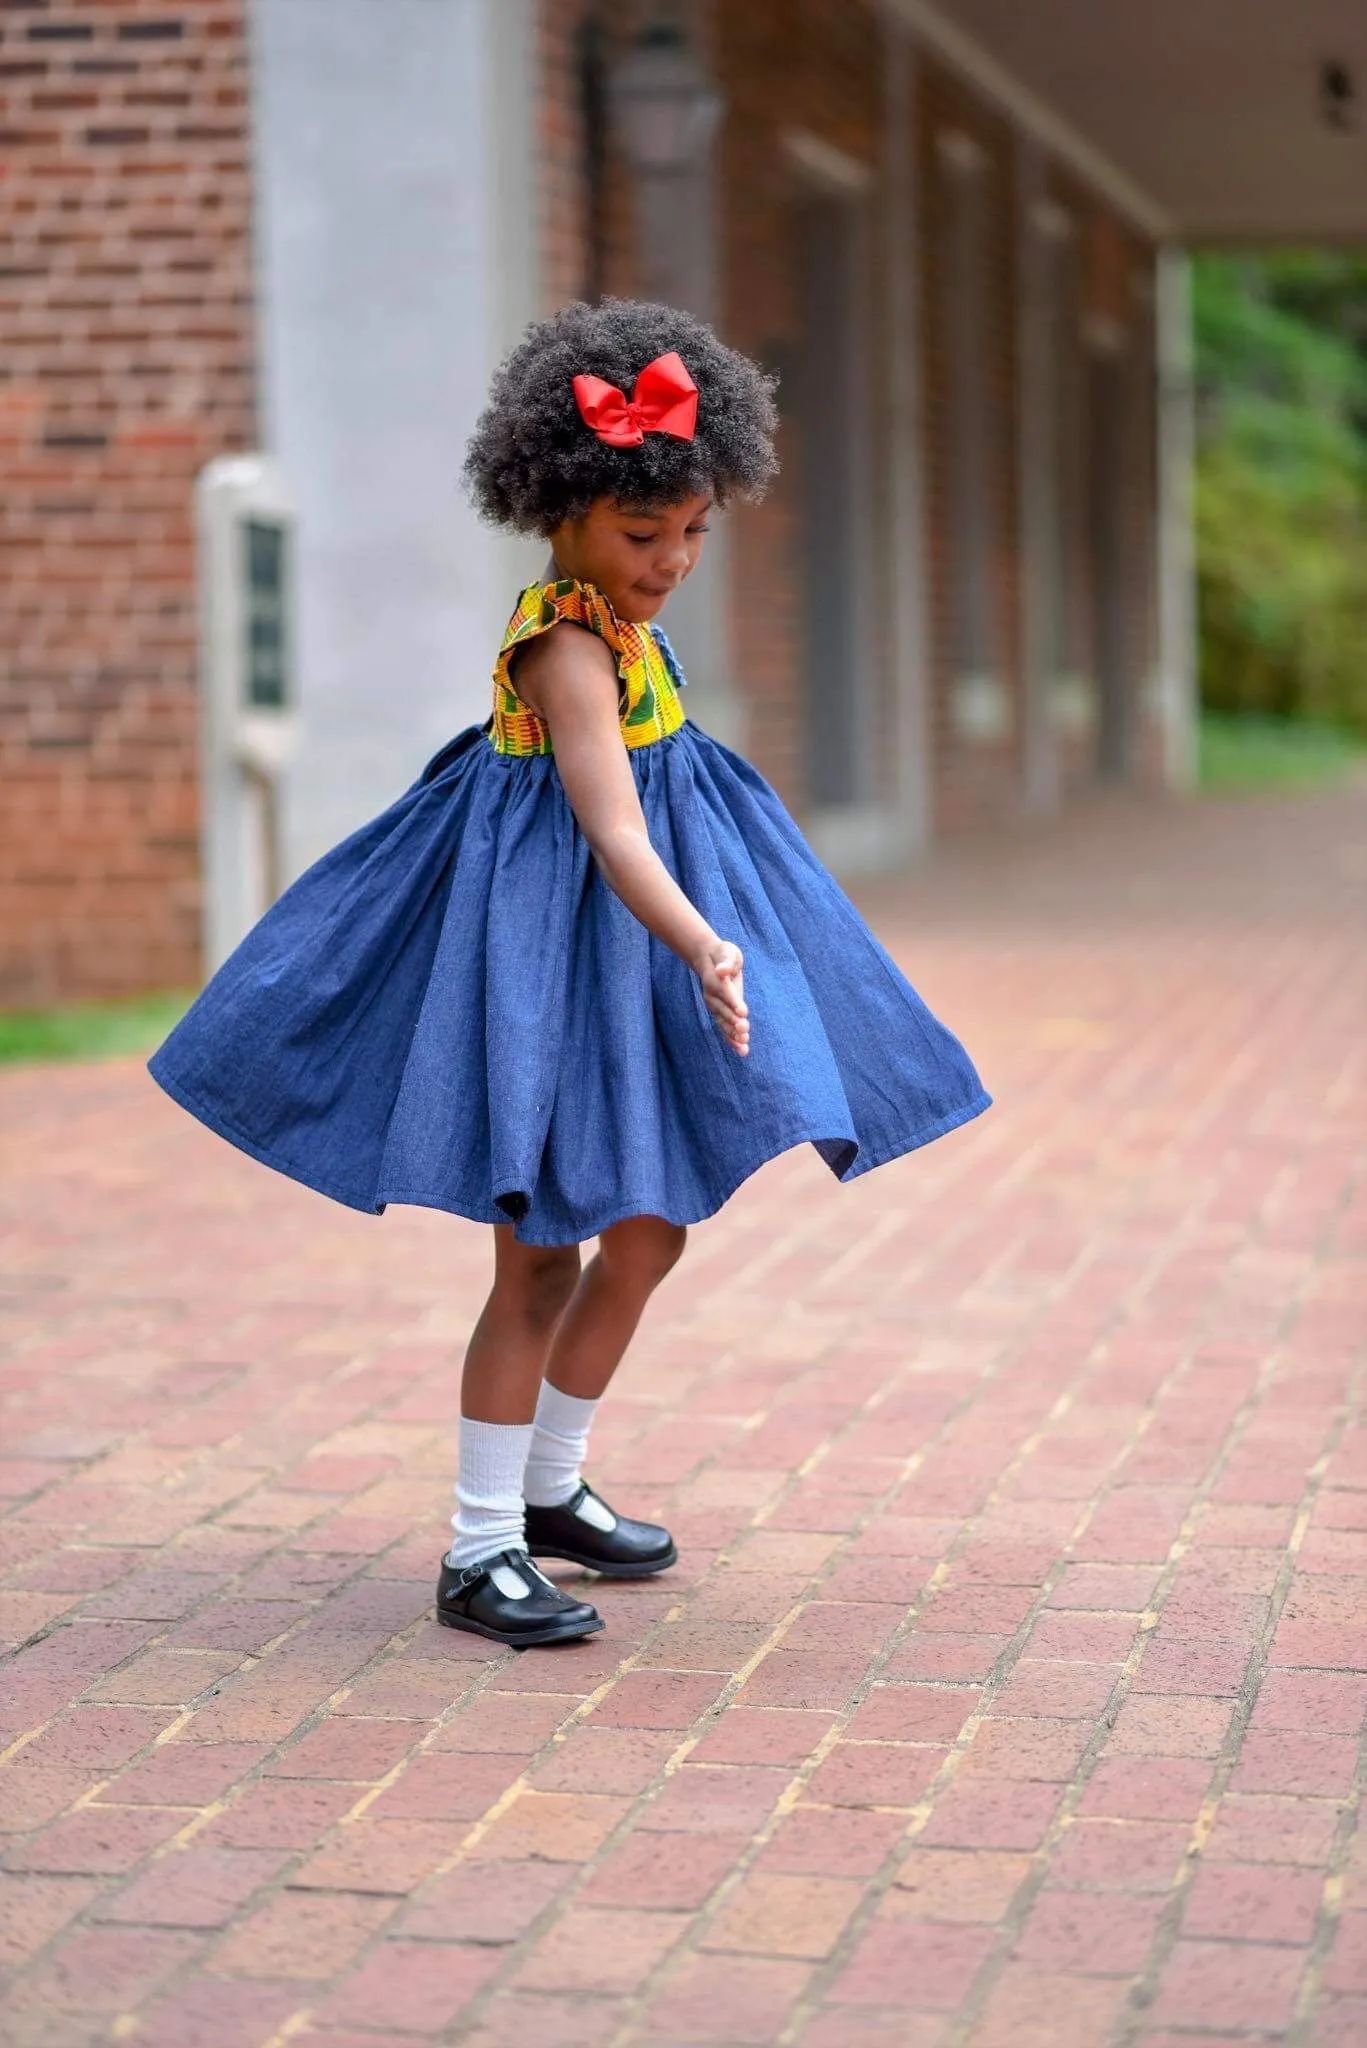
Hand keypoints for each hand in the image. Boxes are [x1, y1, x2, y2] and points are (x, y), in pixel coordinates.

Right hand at [695, 938, 749, 1056]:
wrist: (710, 960)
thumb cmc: (723, 954)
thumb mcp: (727, 952)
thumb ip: (726, 962)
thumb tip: (722, 970)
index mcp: (716, 981)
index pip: (726, 993)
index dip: (734, 1002)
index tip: (742, 1013)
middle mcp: (713, 996)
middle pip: (724, 1011)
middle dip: (734, 1022)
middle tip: (745, 1031)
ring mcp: (715, 1006)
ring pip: (724, 1023)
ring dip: (733, 1035)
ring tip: (743, 1046)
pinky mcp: (719, 1013)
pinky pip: (724, 1028)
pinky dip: (732, 1039)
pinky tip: (742, 1050)